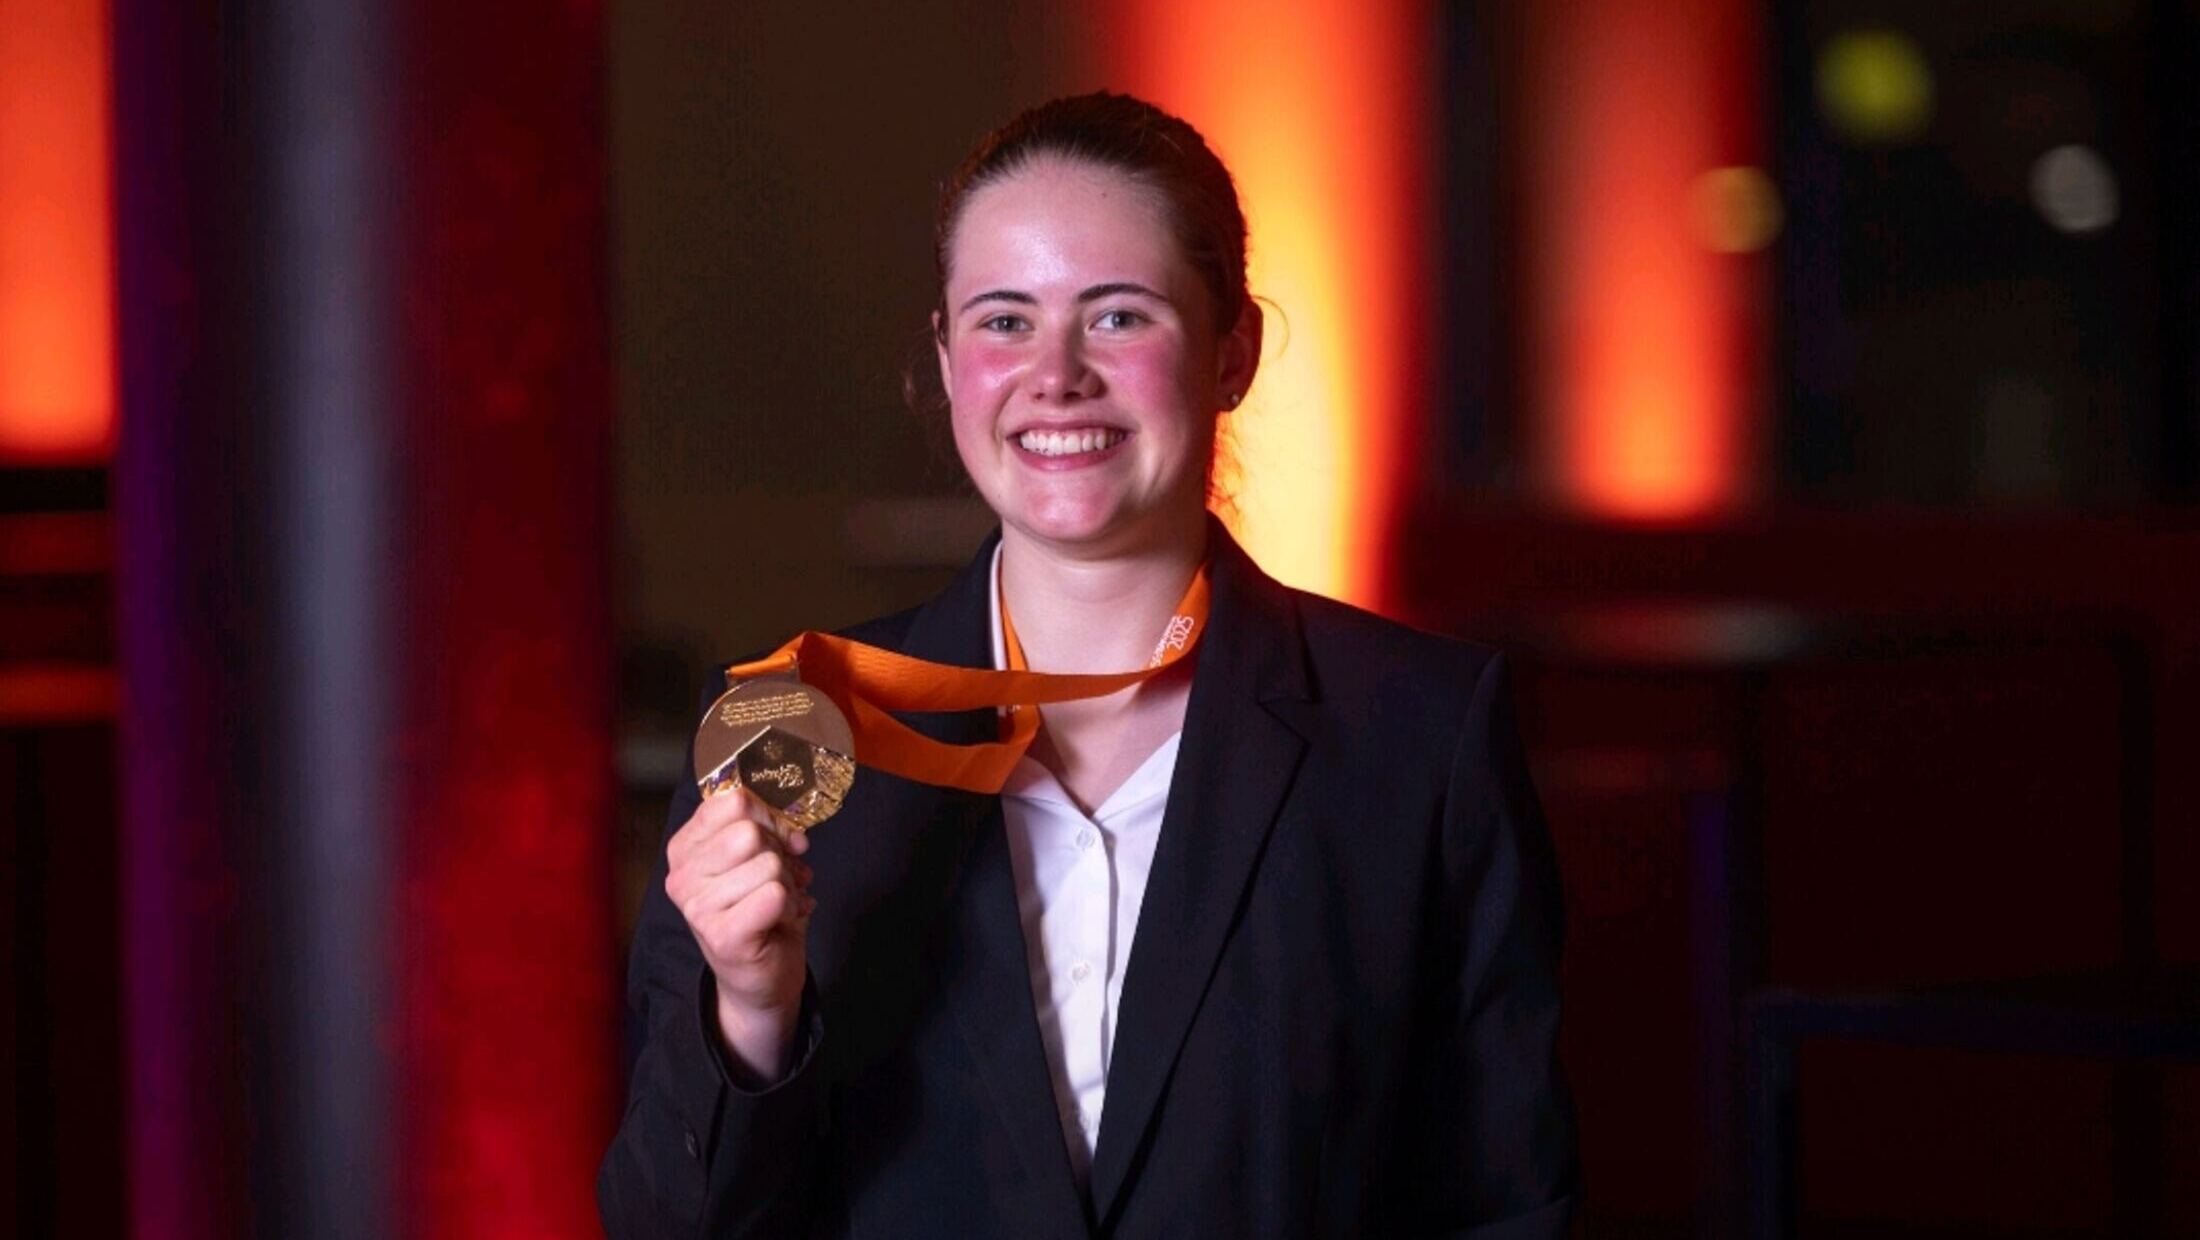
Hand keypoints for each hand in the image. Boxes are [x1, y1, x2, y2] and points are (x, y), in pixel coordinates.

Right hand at [664, 786, 815, 1081]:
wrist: (760, 975)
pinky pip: (774, 895)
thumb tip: (792, 819)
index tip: (777, 839)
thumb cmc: (759, 907)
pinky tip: (782, 919)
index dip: (769, 816)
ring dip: (788, 884)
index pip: (734, 801)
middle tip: (778, 879)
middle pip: (751, 832)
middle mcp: (681, 876)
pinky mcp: (722, 937)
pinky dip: (792, 905)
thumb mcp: (756, 855)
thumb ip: (764, 823)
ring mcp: (697, 908)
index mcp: (685, 846)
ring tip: (778, 902)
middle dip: (780, 854)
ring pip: (769, 864)